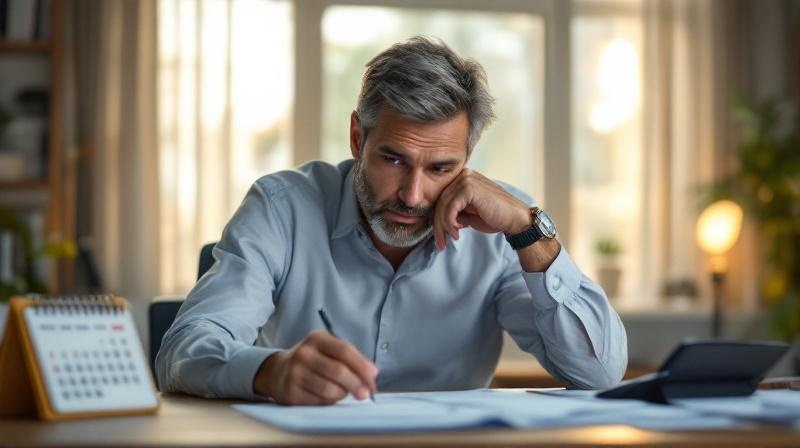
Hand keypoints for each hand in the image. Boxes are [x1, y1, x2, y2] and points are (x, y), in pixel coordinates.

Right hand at [253, 330, 377, 404]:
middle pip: (338, 371)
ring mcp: (295, 373)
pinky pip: (319, 401)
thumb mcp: (327, 350)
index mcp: (317, 338)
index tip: (373, 377)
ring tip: (343, 392)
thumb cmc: (312, 361)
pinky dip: (329, 401)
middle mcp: (304, 353)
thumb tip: (372, 375)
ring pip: (330, 389)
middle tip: (366, 393)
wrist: (277, 371)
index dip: (362, 365)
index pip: (345, 351)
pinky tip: (328, 397)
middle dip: (357, 384)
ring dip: (343, 394)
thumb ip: (349, 359)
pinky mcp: (290, 392)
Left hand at [432, 168, 530, 250]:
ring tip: (451, 238)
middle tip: (440, 242)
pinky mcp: (468, 188)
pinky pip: (450, 208)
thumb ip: (453, 212)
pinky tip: (457, 231)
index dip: (437, 218)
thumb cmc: (494, 216)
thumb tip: (437, 220)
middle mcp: (463, 175)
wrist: (515, 219)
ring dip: (443, 226)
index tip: (440, 236)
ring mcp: (466, 179)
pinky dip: (450, 223)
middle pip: (440, 201)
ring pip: (442, 205)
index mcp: (462, 178)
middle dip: (438, 225)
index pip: (441, 198)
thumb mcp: (468, 213)